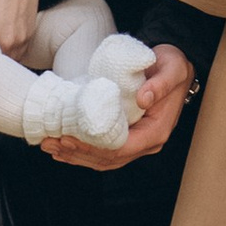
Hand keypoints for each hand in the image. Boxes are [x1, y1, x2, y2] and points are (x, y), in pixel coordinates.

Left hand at [43, 45, 193, 169]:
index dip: (94, 148)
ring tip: (50, 146)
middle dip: (78, 154)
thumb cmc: (173, 66)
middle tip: (51, 143)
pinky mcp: (127, 135)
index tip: (69, 138)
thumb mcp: (172, 70)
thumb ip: (160, 85)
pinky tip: (64, 148)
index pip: (122, 149)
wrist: (175, 66)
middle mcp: (147, 142)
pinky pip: (104, 150)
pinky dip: (83, 151)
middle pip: (109, 159)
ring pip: (104, 159)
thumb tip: (143, 99)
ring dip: (76, 156)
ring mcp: (137, 141)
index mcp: (156, 132)